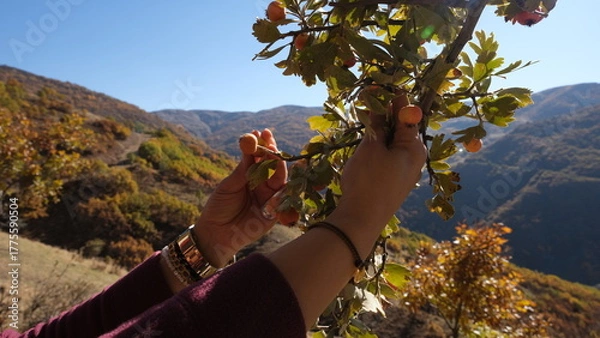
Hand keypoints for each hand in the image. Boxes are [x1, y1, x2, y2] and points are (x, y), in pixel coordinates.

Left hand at [194, 129, 286, 266]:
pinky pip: (283, 199)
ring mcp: (270, 199)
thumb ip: (243, 170)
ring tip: (273, 152)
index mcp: (250, 177)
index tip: (261, 131)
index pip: (260, 158)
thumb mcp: (228, 186)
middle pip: (273, 166)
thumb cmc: (218, 208)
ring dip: (278, 165)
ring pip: (280, 179)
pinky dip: (283, 186)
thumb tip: (251, 146)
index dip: (262, 145)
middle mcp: (262, 186)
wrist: (216, 234)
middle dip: (272, 151)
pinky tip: (280, 174)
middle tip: (269, 139)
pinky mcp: (275, 213)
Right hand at [328, 113, 426, 252]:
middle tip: (367, 101)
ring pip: (393, 142)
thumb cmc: (369, 180)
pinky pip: (388, 155)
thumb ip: (378, 124)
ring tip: (364, 118)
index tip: (380, 86)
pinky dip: (378, 145)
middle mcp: (414, 158)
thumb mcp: (372, 147)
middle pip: (402, 128)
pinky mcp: (393, 180)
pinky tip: (366, 142)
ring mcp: (404, 171)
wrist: (361, 219)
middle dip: (385, 114)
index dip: (394, 99)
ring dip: (380, 130)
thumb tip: (379, 102)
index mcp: (415, 147)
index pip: (408, 115)